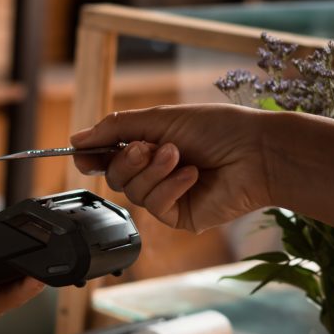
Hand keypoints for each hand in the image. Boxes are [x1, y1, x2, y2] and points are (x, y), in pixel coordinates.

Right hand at [71, 104, 271, 232]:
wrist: (257, 151)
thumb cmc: (218, 128)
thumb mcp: (160, 118)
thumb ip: (116, 128)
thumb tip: (76, 139)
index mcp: (147, 145)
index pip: (106, 156)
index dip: (91, 156)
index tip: (82, 153)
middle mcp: (153, 172)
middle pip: (113, 175)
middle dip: (127, 160)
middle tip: (148, 147)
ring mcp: (165, 195)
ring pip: (132, 191)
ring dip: (154, 170)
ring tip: (179, 156)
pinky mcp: (178, 215)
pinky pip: (154, 205)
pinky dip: (170, 186)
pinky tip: (193, 175)